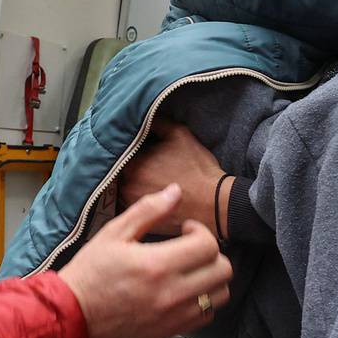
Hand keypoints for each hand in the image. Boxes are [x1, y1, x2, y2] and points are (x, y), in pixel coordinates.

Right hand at [58, 186, 231, 337]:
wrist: (73, 314)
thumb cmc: (91, 272)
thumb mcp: (114, 233)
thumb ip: (148, 210)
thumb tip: (175, 191)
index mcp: (157, 265)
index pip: (207, 246)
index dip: (201, 231)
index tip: (185, 229)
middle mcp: (171, 294)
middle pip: (222, 270)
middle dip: (211, 253)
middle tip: (191, 248)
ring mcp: (174, 316)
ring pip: (220, 295)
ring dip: (212, 278)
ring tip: (192, 269)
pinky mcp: (171, 330)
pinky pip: (207, 316)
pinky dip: (203, 301)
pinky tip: (185, 290)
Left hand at [118, 121, 226, 238]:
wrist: (214, 205)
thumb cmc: (197, 168)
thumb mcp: (179, 135)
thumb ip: (157, 122)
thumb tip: (143, 115)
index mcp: (132, 166)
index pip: (122, 151)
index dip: (135, 149)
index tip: (146, 149)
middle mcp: (126, 187)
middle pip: (123, 171)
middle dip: (133, 166)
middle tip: (151, 164)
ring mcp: (133, 206)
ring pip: (126, 188)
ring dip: (135, 183)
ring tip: (153, 179)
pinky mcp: (142, 222)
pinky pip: (134, 205)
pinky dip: (139, 198)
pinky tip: (154, 193)